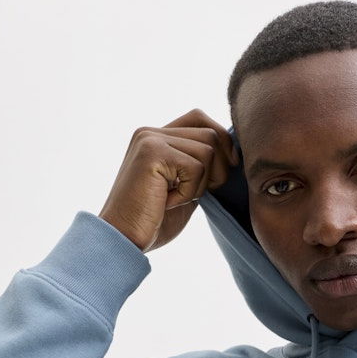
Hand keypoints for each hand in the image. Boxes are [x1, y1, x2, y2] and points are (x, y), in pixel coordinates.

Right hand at [98, 109, 239, 252]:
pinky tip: (167, 202)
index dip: (222, 140)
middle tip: (196, 195)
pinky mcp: (152, 152)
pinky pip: (195, 167)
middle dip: (218, 168)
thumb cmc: (152, 221)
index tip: (230, 167)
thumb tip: (232, 155)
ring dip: (200, 184)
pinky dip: (189, 192)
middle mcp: (151, 132)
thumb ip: (201, 169)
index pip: (200, 118)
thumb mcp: (184, 189)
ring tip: (175, 198)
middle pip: (210, 133)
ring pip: (207, 150)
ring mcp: (150, 139)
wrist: (123, 239)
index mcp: (157, 137)